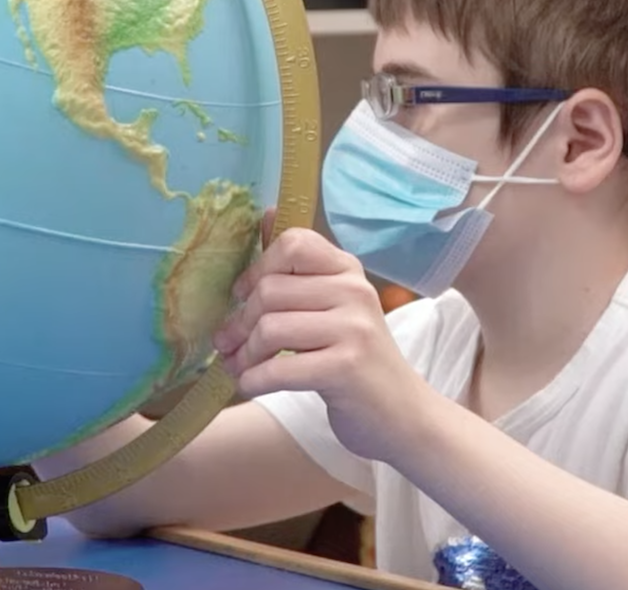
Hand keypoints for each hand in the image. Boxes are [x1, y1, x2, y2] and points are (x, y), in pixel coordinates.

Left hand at [213, 220, 427, 462]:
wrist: (402, 414)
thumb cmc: (355, 357)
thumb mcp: (333, 305)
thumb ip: (299, 268)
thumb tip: (267, 213)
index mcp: (347, 269)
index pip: (293, 243)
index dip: (257, 268)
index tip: (242, 295)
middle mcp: (354, 290)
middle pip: (270, 290)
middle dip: (238, 322)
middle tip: (226, 345)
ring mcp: (354, 328)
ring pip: (270, 328)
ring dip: (243, 355)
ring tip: (237, 368)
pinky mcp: (346, 367)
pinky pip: (279, 369)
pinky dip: (254, 380)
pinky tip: (250, 385)